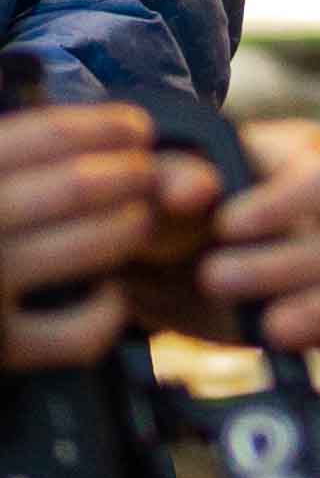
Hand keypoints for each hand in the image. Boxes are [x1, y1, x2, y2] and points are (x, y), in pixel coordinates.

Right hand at [0, 106, 193, 364]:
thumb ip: (38, 148)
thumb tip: (129, 132)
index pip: (51, 134)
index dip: (109, 128)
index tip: (137, 130)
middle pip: (81, 185)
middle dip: (134, 173)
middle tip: (147, 175)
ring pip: (93, 245)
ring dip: (134, 226)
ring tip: (138, 221)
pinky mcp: (4, 349)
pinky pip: (83, 330)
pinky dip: (111, 308)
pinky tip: (110, 292)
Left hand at [150, 116, 319, 361]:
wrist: (149, 261)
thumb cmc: (159, 200)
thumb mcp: (155, 178)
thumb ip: (172, 174)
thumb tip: (198, 189)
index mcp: (298, 157)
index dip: (284, 204)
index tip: (224, 225)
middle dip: (281, 266)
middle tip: (211, 278)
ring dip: (311, 308)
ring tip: (268, 328)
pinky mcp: (316, 309)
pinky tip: (309, 351)